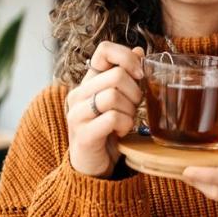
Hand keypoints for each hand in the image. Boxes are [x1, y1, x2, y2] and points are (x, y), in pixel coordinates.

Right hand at [65, 42, 144, 177]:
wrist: (93, 166)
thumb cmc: (109, 130)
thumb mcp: (120, 100)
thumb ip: (127, 76)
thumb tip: (139, 51)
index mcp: (89, 81)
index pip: (104, 50)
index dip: (127, 57)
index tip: (139, 75)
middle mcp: (79, 94)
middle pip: (117, 75)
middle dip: (135, 92)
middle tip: (134, 108)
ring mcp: (78, 114)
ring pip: (114, 95)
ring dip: (130, 111)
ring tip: (126, 121)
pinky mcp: (83, 134)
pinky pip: (113, 118)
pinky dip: (125, 125)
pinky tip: (121, 132)